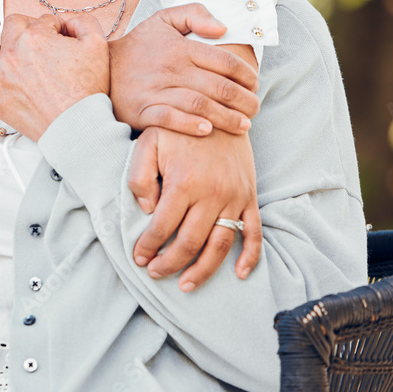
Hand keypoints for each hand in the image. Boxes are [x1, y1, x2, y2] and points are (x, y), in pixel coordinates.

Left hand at [0, 12, 108, 141]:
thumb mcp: (97, 45)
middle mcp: (12, 53)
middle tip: (36, 33)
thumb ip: (83, 22)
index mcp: (35, 37)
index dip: (56, 26)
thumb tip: (67, 21)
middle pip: (13, 26)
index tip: (64, 37)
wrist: (79, 129)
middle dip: (25, 25)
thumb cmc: (89, 91)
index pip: (43, 20)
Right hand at [109, 3, 259, 135]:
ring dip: (226, 118)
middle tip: (255, 110)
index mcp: (179, 47)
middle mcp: (170, 68)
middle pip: (218, 87)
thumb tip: (223, 28)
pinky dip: (189, 126)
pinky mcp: (142, 110)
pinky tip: (207, 131)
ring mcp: (155, 90)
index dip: (247, 75)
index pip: (224, 62)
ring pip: (199, 105)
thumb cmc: (139, 46)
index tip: (255, 85)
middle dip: (244, 101)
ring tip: (243, 126)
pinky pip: (169, 120)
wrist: (101, 67)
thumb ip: (194, 14)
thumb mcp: (163, 20)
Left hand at [127, 127, 260, 289]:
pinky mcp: (249, 196)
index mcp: (183, 182)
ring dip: (203, 270)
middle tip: (155, 273)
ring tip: (186, 284)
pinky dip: (250, 257)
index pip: (162, 226)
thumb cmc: (178, 126)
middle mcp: (211, 194)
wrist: (219, 107)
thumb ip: (140, 176)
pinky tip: (239, 274)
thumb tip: (147, 210)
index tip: (138, 257)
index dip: (148, 246)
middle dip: (170, 263)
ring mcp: (234, 197)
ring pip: (220, 245)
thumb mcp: (149, 141)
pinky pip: (254, 232)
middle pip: (190, 242)